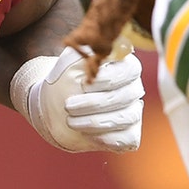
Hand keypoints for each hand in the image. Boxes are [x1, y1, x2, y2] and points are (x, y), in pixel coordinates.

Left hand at [11, 46, 143, 152]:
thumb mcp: (69, 61)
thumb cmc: (64, 80)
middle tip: (68, 106)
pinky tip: (85, 133)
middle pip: (125, 96)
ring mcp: (133, 111)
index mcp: (125, 65)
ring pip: (125, 118)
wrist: (55, 106)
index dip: (105, 79)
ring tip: (70, 121)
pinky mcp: (129, 133)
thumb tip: (102, 50)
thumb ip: (86, 52)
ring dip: (94, 121)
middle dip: (93, 103)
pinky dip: (105, 137)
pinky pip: (126, 138)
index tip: (82, 83)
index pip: (127, 71)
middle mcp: (133, 88)